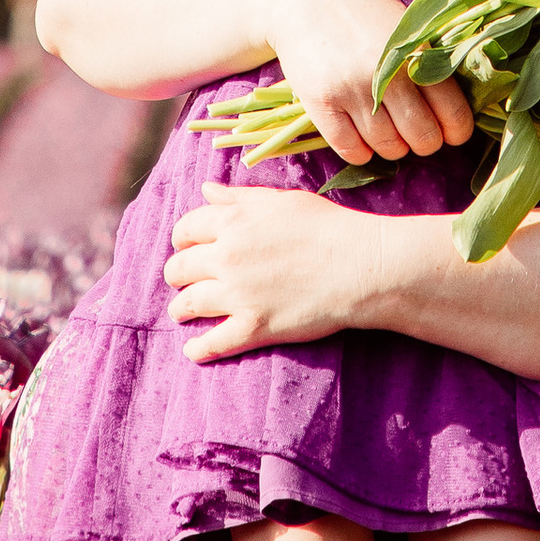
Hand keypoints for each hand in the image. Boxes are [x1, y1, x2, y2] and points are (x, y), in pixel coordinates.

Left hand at [167, 188, 374, 358]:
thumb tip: (206, 190)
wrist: (361, 266)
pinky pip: (213, 343)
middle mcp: (227, 257)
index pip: (186, 229)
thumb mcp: (281, 200)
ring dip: (181, 309)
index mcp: (233, 221)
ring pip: (189, 304)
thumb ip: (239, 197)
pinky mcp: (254, 327)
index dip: (182, 238)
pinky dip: (198, 349)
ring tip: (181, 312)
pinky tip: (193, 350)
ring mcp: (238, 295)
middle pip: (180, 268)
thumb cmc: (327, 227)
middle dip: (177, 274)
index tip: (186, 246)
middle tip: (182, 280)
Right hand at [265, 0, 476, 170]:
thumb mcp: (406, 28)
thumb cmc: (363, 12)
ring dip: (392, 147)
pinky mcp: (321, 103)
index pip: (453, 113)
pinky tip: (361, 135)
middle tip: (417, 132)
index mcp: (416, 53)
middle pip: (423, 138)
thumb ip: (430, 64)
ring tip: (387, 129)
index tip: (450, 133)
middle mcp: (387, 75)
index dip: (456, 132)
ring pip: (388, 148)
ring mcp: (352, 91)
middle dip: (425, 142)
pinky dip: (361, 152)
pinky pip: (351, 150)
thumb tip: (457, 113)